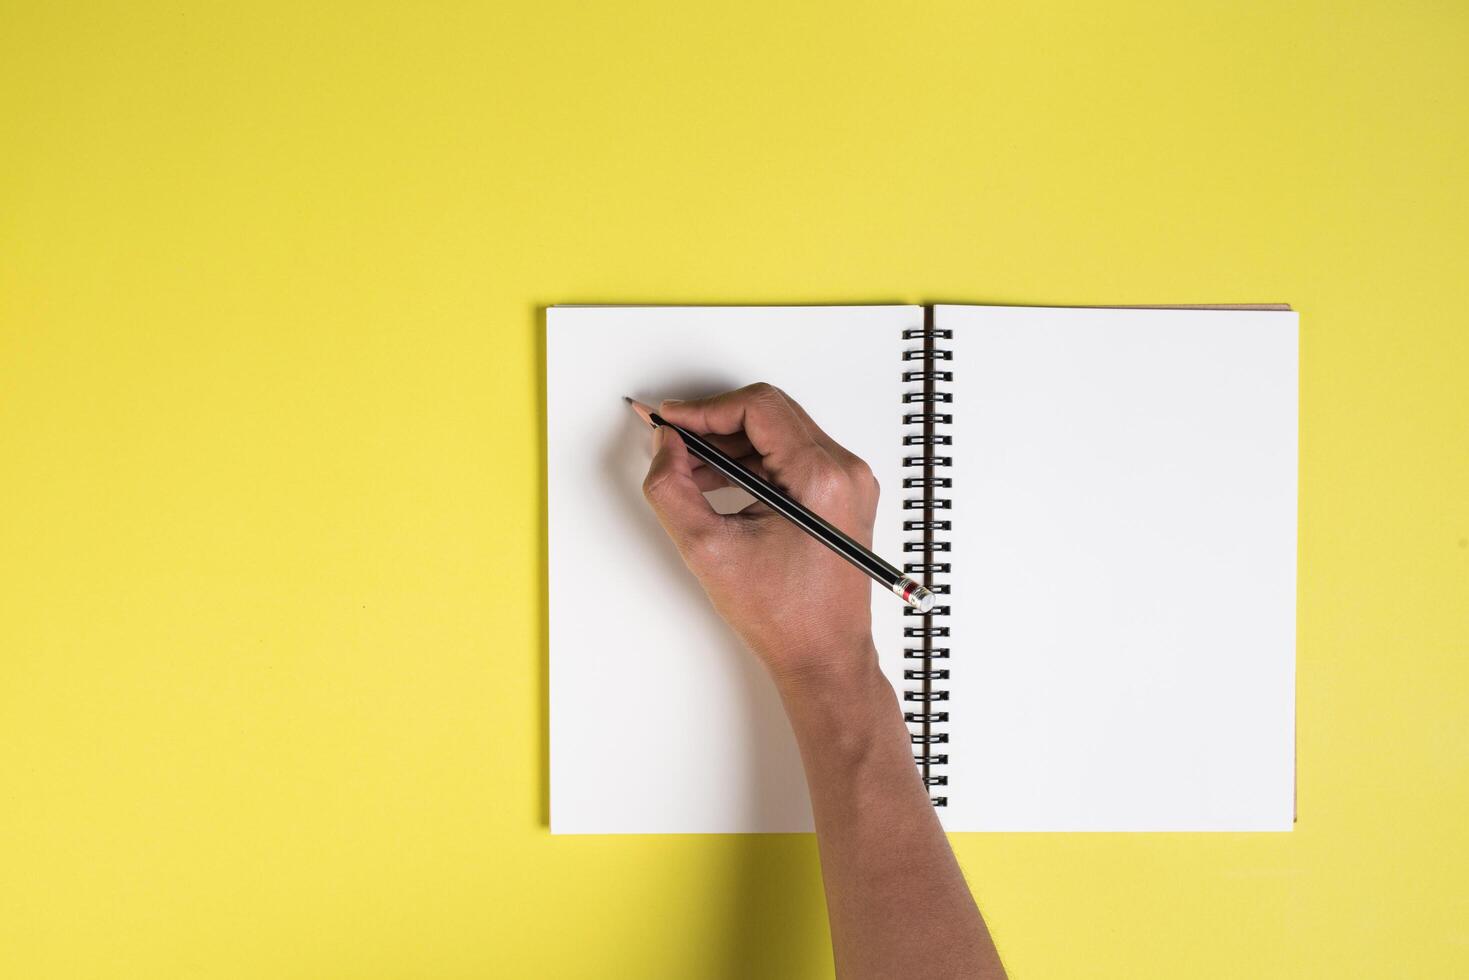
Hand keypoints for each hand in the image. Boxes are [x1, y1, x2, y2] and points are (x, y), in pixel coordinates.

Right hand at [640, 383, 880, 684]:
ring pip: (779, 434)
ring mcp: (848, 483)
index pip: (758, 407)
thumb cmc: (785, 616)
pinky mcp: (842, 496)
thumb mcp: (708, 549)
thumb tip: (664, 447)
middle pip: (770, 415)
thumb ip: (672, 489)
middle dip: (714, 425)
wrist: (825, 657)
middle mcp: (844, 472)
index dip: (705, 409)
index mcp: (821, 478)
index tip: (670, 422)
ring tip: (690, 471)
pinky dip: (752, 464)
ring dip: (730, 446)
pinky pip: (792, 458)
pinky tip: (719, 484)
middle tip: (673, 442)